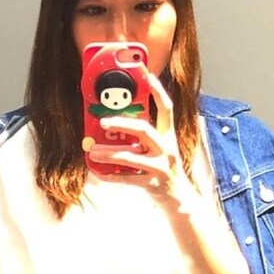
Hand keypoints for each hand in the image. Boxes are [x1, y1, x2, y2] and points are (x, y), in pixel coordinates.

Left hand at [85, 71, 200, 210]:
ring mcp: (161, 167)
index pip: (166, 108)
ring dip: (108, 153)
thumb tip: (116, 124)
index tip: (146, 74)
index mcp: (169, 136)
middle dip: (121, 124)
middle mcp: (167, 149)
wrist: (181, 200)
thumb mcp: (159, 150)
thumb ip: (143, 138)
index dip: (157, 90)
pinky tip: (99, 173)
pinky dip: (111, 176)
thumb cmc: (164, 170)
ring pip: (131, 157)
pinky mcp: (154, 185)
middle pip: (144, 129)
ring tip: (92, 151)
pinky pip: (128, 179)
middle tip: (103, 122)